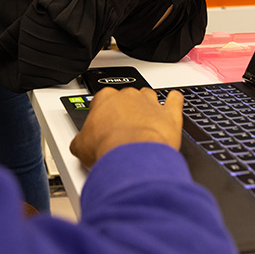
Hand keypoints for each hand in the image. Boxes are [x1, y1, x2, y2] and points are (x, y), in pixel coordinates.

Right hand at [69, 88, 183, 167]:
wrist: (133, 157)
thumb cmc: (109, 148)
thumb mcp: (80, 146)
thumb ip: (81, 140)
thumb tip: (79, 145)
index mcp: (105, 98)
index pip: (102, 100)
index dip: (102, 114)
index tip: (103, 125)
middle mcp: (129, 96)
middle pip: (126, 97)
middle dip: (125, 111)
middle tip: (122, 130)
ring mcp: (150, 103)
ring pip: (149, 96)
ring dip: (147, 106)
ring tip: (143, 123)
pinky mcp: (169, 113)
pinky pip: (175, 99)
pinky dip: (174, 101)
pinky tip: (172, 103)